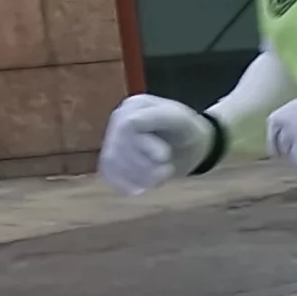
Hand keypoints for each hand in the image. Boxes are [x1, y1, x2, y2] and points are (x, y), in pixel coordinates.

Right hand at [99, 94, 213, 194]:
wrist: (188, 146)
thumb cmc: (187, 131)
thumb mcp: (180, 120)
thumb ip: (157, 117)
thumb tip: (130, 123)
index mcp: (134, 106)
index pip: (127, 127)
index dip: (144, 146)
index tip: (165, 157)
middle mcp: (117, 120)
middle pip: (118, 148)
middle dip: (144, 165)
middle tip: (168, 170)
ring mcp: (112, 139)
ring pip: (111, 162)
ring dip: (137, 176)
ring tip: (160, 178)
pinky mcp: (111, 159)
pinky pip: (108, 173)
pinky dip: (124, 184)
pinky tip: (141, 189)